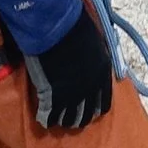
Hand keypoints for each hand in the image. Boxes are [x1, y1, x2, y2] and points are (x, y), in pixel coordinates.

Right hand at [26, 0, 113, 133]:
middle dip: (80, 118)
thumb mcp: (94, 42)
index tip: (90, 110)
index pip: (104, 102)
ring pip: (70, 119)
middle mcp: (90, 88)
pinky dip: (47, 119)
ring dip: (64, 120)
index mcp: (102, 74)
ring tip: (58, 121)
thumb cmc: (75, 26)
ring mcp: (72, 95)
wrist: (57, 27)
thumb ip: (95, 57)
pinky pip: (51, 116)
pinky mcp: (53, 97)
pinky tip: (44, 119)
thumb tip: (93, 62)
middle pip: (87, 114)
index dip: (96, 107)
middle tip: (72, 119)